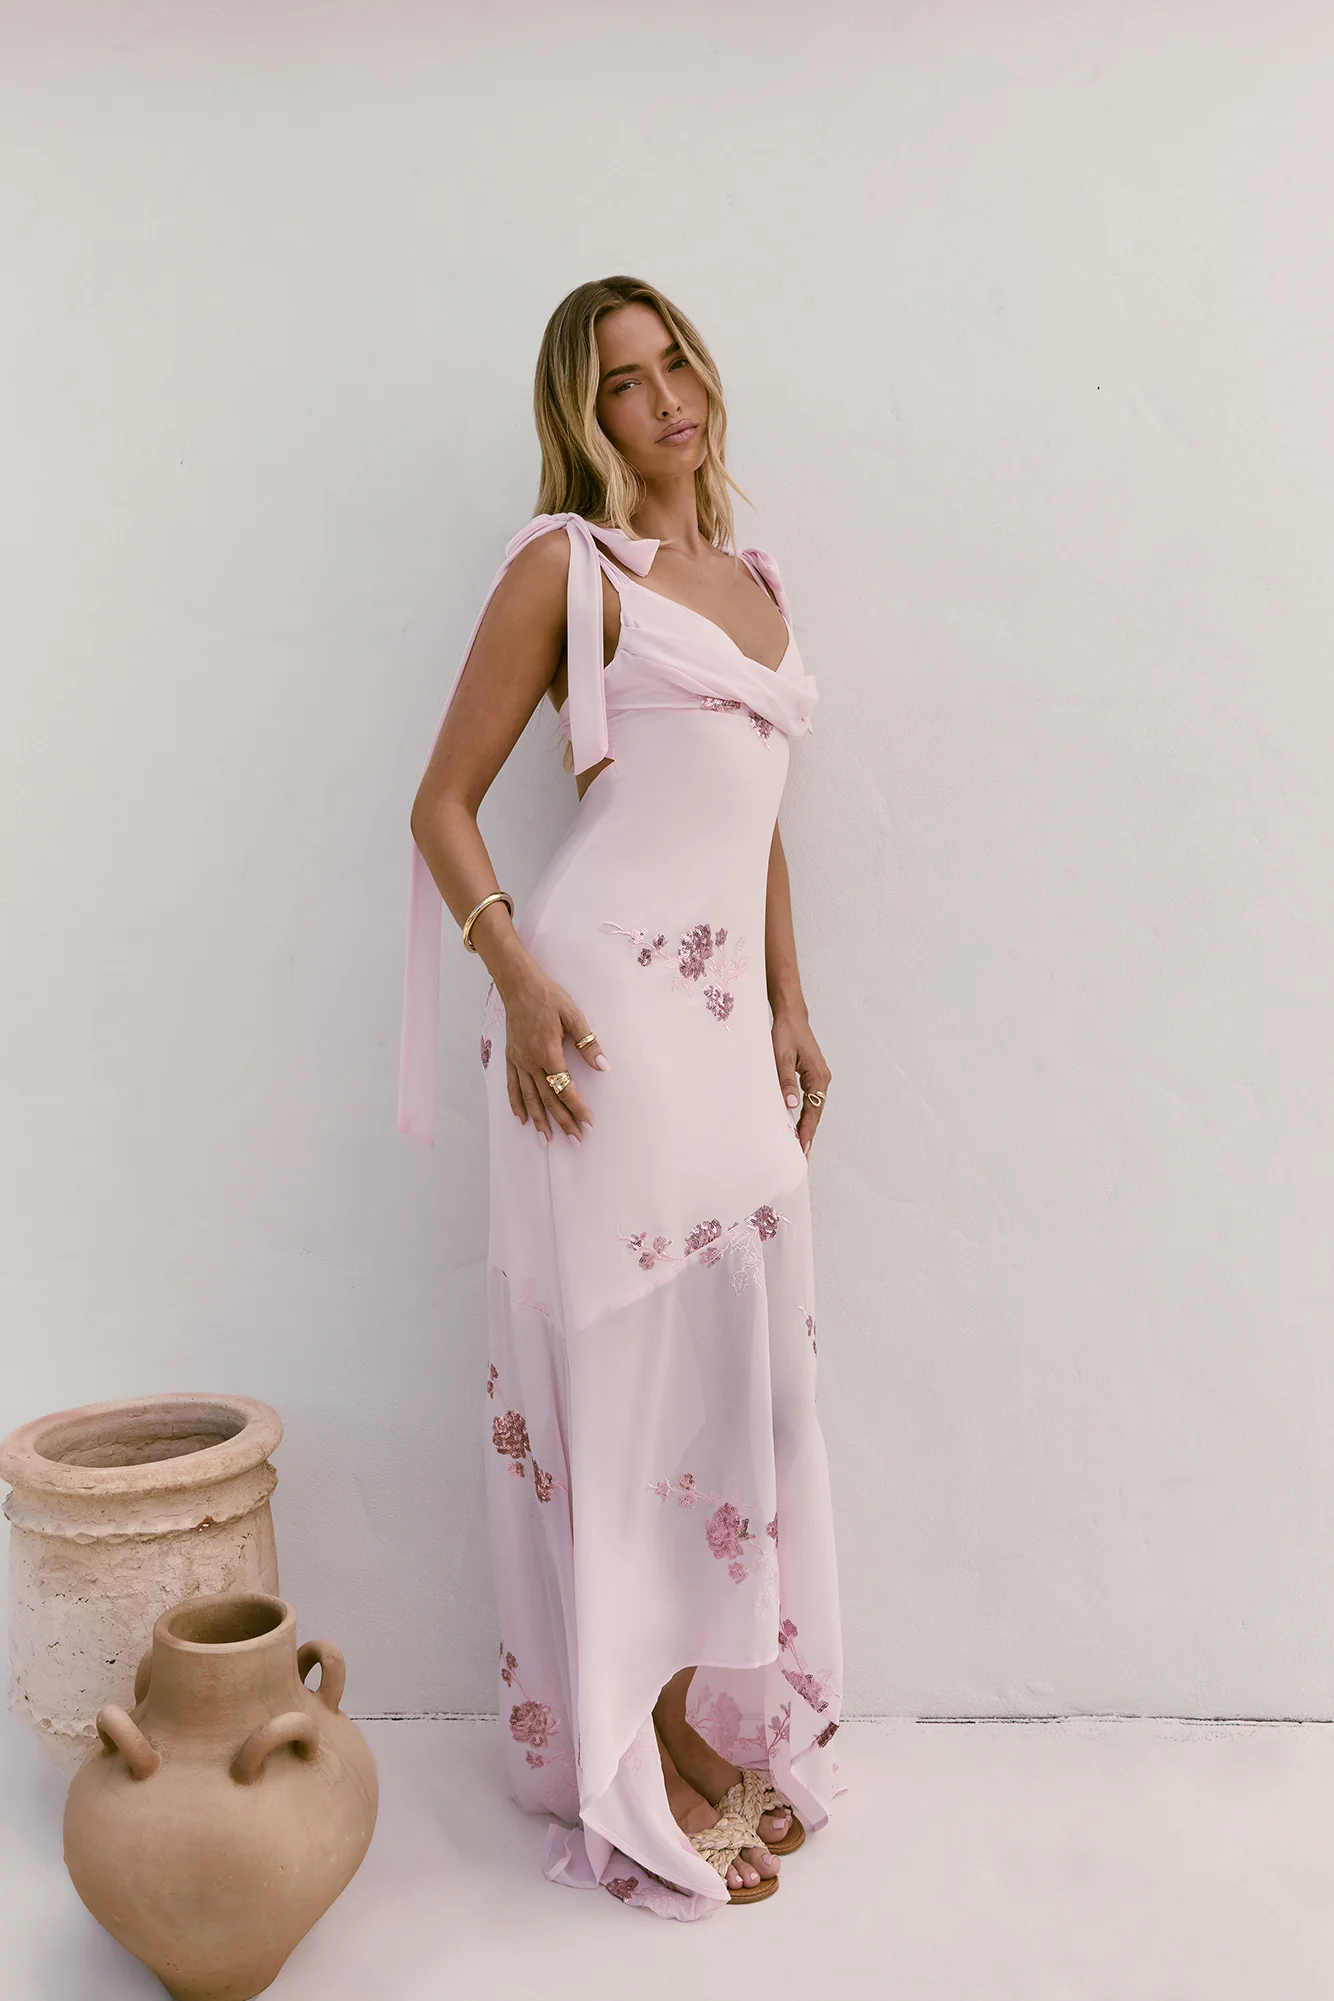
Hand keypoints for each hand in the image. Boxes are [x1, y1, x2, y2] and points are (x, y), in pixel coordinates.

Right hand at [500, 964, 607, 1144]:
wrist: (518, 985)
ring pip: (529, 1097)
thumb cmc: (548, 997)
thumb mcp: (573, 1015)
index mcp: (548, 1053)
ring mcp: (519, 1061)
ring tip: (546, 1140)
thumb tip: (603, 1065)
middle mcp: (531, 1062)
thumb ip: (587, 1042)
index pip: (565, 1089)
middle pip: (548, 1099)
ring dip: (539, 1120)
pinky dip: (516, 1104)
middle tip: (575, 1140)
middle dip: (562, 1121)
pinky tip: (521, 1119)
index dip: (577, 1108)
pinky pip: (512, 1086)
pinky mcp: (511, 1057)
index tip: (588, 1122)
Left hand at [772, 1008, 830, 1156]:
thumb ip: (786, 1081)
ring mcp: (818, 1078)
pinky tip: (799, 1125)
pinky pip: (811, 1100)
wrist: (791, 1017)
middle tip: (803, 1156)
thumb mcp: (781, 1057)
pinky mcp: (812, 1076)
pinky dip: (805, 1115)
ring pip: (814, 1108)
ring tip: (801, 1147)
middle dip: (809, 1134)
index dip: (807, 1131)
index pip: (813, 1110)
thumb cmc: (786, 1033)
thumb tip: (791, 1104)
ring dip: (807, 1126)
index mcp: (818, 1076)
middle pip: (816, 1113)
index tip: (803, 1148)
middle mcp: (822, 1079)